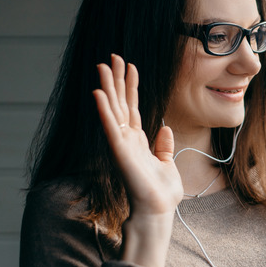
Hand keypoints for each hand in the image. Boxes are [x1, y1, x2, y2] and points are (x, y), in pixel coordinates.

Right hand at [92, 54, 183, 216]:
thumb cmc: (161, 192)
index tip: (129, 66)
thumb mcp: (167, 163)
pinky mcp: (120, 151)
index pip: (133, 107)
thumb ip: (164, 146)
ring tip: (103, 66)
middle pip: (120, 102)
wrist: (158, 210)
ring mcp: (121, 144)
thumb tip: (165, 129)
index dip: (131, 86)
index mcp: (138, 140)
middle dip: (117, 79)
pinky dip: (104, 110)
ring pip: (113, 109)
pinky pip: (110, 126)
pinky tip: (98, 93)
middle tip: (112, 56)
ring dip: (108, 87)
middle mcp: (127, 139)